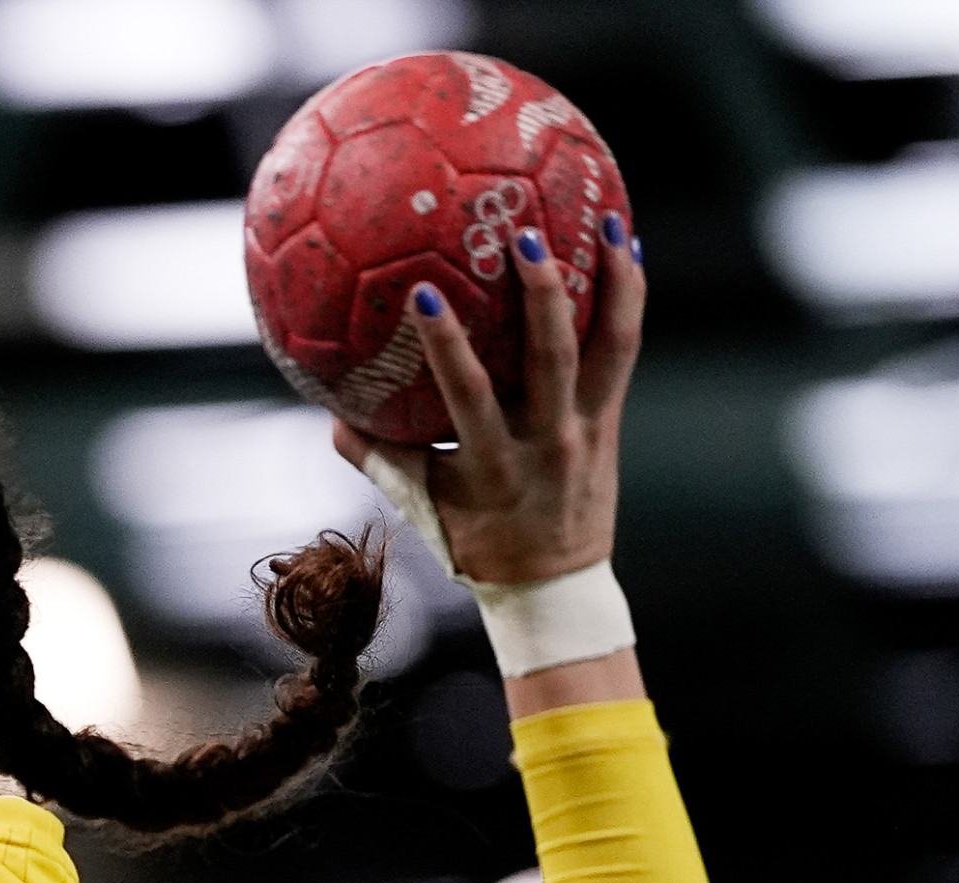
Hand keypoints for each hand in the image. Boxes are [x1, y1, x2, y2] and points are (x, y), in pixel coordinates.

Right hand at [334, 215, 645, 586]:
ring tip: (605, 220)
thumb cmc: (478, 543)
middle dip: (541, 294)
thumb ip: (377, 459)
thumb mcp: (422, 507)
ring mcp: (588, 427)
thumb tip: (330, 410)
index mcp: (495, 464)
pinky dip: (628, 297)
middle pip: (551, 357)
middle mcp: (548, 441)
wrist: (555, 586)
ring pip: (610, 344)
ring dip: (611, 281)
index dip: (447, 344)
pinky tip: (626, 248)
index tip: (425, 293)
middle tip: (524, 234)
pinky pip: (624, 348)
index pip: (469, 395)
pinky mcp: (613, 418)